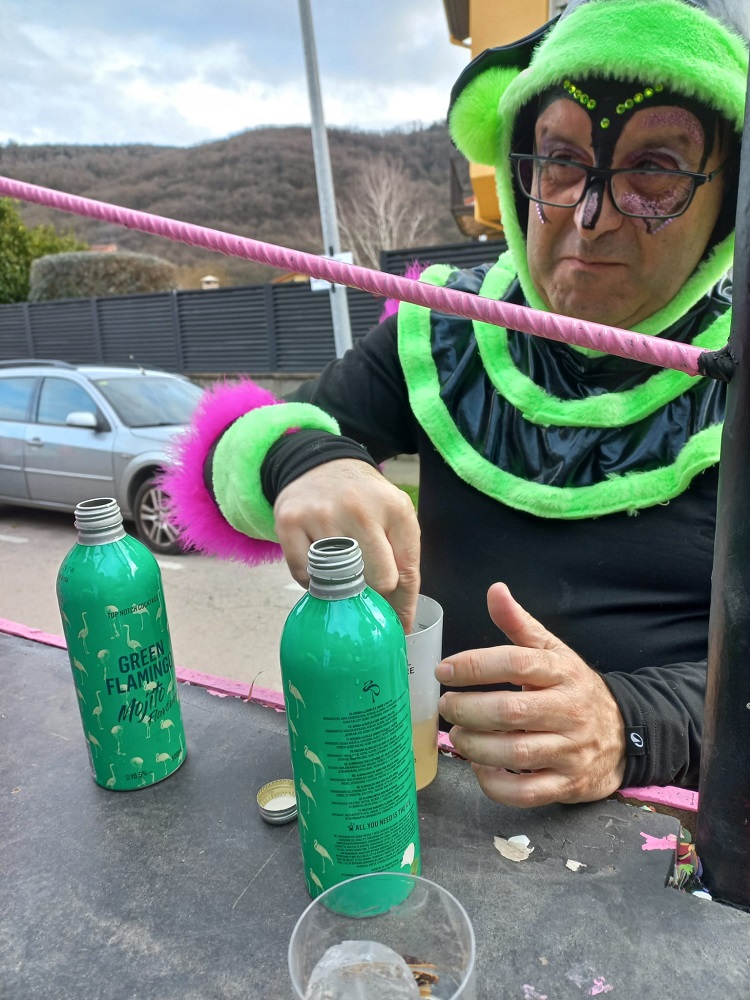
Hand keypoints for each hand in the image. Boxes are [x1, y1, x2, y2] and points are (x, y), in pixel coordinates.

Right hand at [273, 459, 420, 631]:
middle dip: (374, 592)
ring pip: (339, 582)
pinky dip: (313, 581)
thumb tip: (401, 621)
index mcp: (395, 508)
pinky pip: (305, 576)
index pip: (406, 573)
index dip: (403, 605)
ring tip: (342, 571)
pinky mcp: (290, 522)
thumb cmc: (363, 498)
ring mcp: (322, 515)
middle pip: (378, 582)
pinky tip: (319, 563)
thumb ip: (403, 560)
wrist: (319, 463)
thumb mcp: (394, 515)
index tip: (399, 625)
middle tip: (365, 589)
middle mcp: (360, 509)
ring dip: (342, 586)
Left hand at [436, 582, 626, 806]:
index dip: (476, 666)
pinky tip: (480, 766)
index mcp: (562, 673)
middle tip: (447, 706)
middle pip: (511, 712)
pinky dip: (494, 784)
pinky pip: (526, 793)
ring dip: (476, 746)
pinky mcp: (568, 785)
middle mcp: (569, 711)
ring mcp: (570, 751)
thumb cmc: (575, 690)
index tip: (444, 670)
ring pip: (516, 753)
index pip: (517, 663)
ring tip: (457, 736)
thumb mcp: (554, 652)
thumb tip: (495, 590)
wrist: (626, 735)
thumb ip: (520, 624)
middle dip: (469, 710)